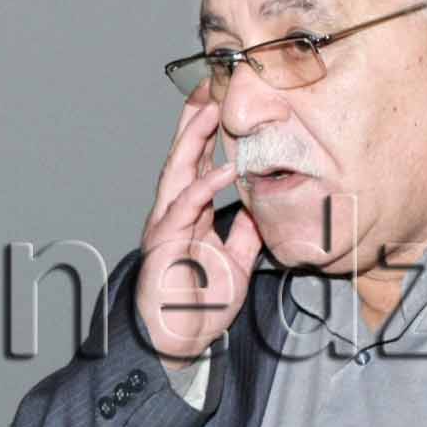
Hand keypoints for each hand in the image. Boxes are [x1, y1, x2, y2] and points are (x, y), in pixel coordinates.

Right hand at [134, 97, 263, 362]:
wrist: (177, 340)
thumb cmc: (199, 304)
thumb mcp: (235, 261)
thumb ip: (245, 232)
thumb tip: (261, 207)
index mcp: (188, 214)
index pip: (196, 164)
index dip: (206, 133)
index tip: (217, 102)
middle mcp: (173, 211)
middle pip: (181, 156)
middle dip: (193, 121)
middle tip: (207, 86)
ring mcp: (166, 224)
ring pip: (178, 170)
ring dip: (194, 139)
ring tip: (210, 110)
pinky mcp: (165, 241)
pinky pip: (187, 206)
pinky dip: (206, 185)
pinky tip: (226, 169)